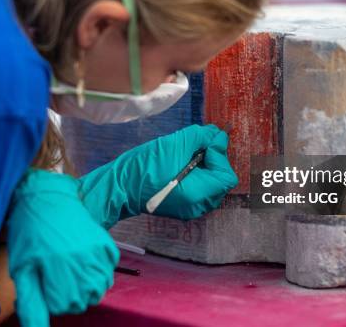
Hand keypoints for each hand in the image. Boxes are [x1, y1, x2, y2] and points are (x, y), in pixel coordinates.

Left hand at [6, 169, 118, 326]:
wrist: (48, 198)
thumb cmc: (30, 235)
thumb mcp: (22, 270)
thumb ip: (32, 304)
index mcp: (58, 270)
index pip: (64, 307)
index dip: (51, 299)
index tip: (43, 281)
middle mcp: (81, 262)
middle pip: (84, 300)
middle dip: (70, 294)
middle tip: (56, 274)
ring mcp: (97, 253)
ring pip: (100, 287)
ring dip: (87, 284)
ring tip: (70, 268)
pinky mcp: (106, 244)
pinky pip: (109, 270)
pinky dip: (99, 270)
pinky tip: (83, 257)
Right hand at [80, 124, 237, 222]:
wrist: (119, 186)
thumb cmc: (146, 165)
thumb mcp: (177, 143)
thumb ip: (203, 137)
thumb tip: (218, 136)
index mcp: (198, 195)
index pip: (226, 175)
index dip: (219, 156)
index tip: (205, 143)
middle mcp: (198, 207)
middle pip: (220, 181)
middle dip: (213, 161)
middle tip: (195, 147)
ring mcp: (190, 210)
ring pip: (210, 185)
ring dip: (205, 167)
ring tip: (186, 156)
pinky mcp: (182, 207)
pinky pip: (199, 189)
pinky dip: (196, 176)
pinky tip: (180, 166)